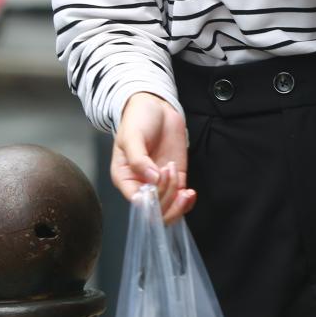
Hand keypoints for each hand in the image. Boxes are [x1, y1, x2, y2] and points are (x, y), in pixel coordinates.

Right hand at [113, 92, 195, 223]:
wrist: (155, 106)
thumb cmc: (137, 120)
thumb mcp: (131, 137)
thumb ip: (139, 159)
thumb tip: (151, 179)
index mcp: (125, 179)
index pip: (137, 203)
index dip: (151, 199)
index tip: (159, 180)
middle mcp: (141, 185)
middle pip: (155, 211)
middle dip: (166, 196)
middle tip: (169, 170)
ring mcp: (160, 183)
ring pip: (169, 208)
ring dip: (177, 200)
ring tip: (175, 172)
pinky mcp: (175, 177)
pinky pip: (180, 199)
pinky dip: (187, 201)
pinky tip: (190, 193)